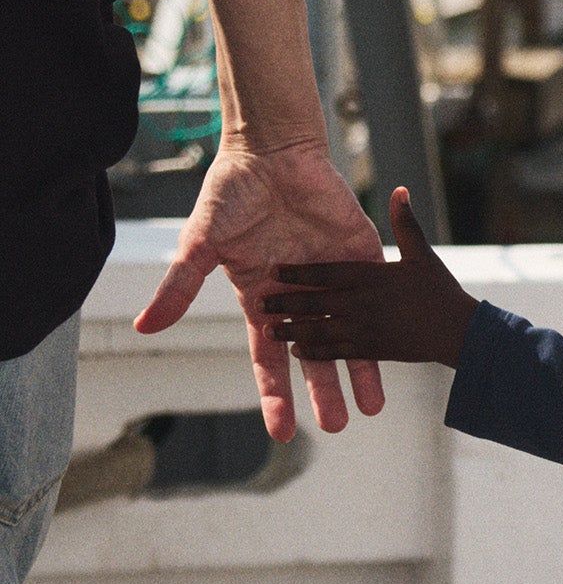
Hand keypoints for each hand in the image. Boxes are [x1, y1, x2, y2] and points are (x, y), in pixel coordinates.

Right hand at [133, 138, 386, 440]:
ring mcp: (332, 280)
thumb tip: (144, 328)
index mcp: (263, 301)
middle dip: (323, 392)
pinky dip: (384, 324)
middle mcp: (300, 299)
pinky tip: (396, 351)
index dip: (275, 394)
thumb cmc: (231, 194)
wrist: (271, 151)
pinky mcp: (360, 258)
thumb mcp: (201, 243)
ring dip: (360, 370)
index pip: (271, 359)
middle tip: (335, 426)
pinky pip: (374, 297)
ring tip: (371, 408)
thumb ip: (179, 287)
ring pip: (349, 334)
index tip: (282, 432)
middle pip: (314, 356)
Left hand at [263, 187, 478, 369]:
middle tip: (261, 303)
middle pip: (316, 303)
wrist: (460, 332)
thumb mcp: (421, 253)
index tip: (274, 272)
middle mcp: (364, 303)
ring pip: (321, 330)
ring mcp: (366, 329)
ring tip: (270, 331)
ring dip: (294, 332)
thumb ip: (405, 223)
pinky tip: (298, 351)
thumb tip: (400, 189)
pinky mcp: (373, 349)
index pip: (326, 273)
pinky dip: (316, 352)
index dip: (298, 273)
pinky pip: (337, 351)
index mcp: (372, 276)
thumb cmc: (440, 290)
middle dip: (287, 304)